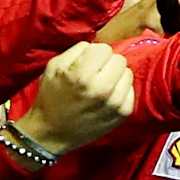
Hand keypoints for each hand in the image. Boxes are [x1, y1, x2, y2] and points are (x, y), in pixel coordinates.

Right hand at [14, 41, 139, 157]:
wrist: (49, 133)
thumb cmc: (50, 97)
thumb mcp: (54, 67)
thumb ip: (78, 50)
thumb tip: (98, 46)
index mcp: (83, 75)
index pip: (105, 48)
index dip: (94, 55)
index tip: (86, 64)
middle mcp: (102, 88)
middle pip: (120, 59)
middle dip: (107, 64)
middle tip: (94, 75)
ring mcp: (115, 102)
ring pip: (128, 73)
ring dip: (116, 77)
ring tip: (100, 86)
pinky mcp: (123, 113)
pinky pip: (131, 90)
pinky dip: (120, 91)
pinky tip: (106, 98)